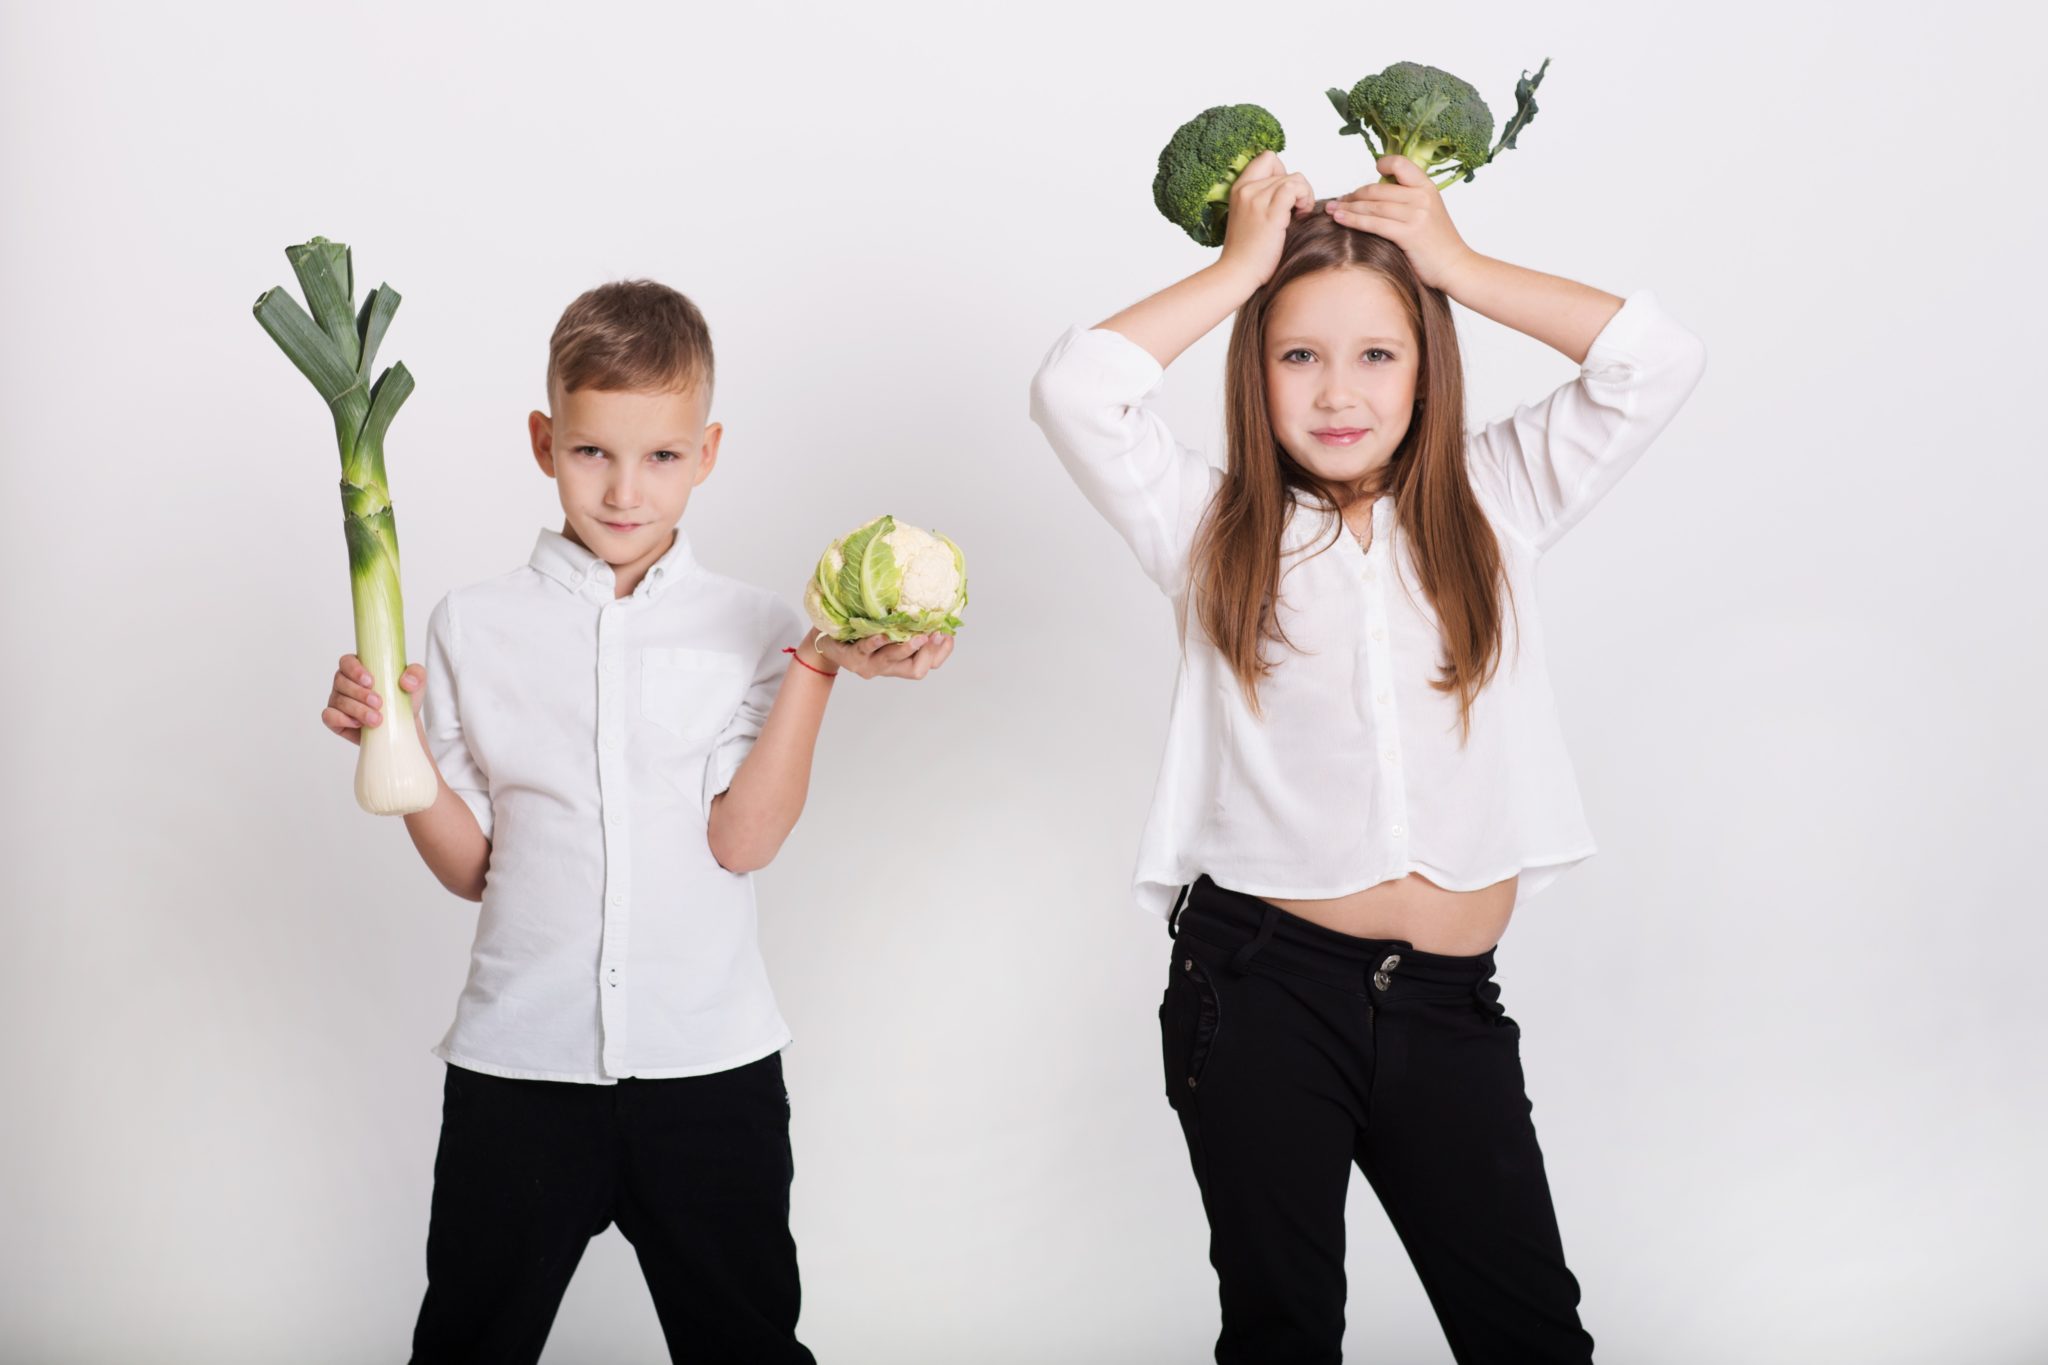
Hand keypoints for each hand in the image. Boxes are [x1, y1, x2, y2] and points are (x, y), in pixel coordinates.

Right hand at [323, 652, 425, 744]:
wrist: (402, 725)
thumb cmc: (404, 699)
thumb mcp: (417, 683)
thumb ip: (416, 674)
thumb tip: (406, 681)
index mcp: (359, 668)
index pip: (347, 662)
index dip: (355, 670)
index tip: (371, 681)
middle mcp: (344, 683)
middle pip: (341, 682)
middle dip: (360, 693)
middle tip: (379, 703)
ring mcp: (338, 700)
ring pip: (338, 701)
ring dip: (357, 710)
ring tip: (377, 719)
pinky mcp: (336, 719)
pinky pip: (329, 716)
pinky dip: (342, 719)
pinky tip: (359, 724)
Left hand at [810, 629, 954, 680]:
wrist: (827, 642)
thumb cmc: (862, 633)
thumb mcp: (889, 630)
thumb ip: (909, 626)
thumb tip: (935, 609)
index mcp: (901, 662)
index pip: (930, 664)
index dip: (941, 653)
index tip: (947, 633)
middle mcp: (888, 668)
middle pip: (917, 669)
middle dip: (929, 652)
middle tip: (937, 634)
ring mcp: (870, 665)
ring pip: (893, 660)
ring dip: (907, 648)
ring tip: (919, 637)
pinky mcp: (852, 657)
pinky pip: (866, 649)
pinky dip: (876, 642)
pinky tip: (883, 634)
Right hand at [1217, 150, 1316, 288]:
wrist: (1237, 273)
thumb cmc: (1247, 252)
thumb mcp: (1248, 216)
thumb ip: (1263, 199)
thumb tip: (1291, 190)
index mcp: (1239, 188)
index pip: (1267, 158)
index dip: (1282, 173)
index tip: (1283, 195)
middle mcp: (1246, 189)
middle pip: (1284, 169)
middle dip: (1296, 188)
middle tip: (1295, 210)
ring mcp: (1257, 200)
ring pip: (1294, 178)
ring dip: (1304, 194)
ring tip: (1299, 214)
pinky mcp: (1270, 213)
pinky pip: (1295, 188)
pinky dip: (1305, 199)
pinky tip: (1301, 215)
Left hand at [1323, 154, 1478, 293]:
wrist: (1456, 266)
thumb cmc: (1438, 243)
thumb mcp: (1429, 212)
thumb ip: (1408, 199)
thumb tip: (1375, 194)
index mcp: (1427, 187)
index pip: (1401, 163)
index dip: (1383, 163)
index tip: (1371, 170)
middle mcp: (1422, 196)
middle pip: (1377, 189)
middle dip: (1353, 195)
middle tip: (1337, 201)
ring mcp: (1416, 214)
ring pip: (1372, 206)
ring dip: (1347, 208)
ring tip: (1331, 210)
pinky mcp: (1408, 233)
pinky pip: (1373, 223)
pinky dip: (1353, 220)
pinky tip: (1340, 219)